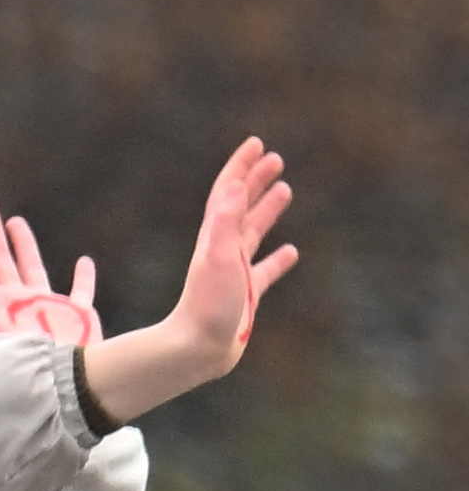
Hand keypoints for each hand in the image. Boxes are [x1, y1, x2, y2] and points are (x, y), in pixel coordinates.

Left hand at [0, 201, 100, 350]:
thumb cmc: (18, 354)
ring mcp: (47, 309)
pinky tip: (83, 261)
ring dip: (24, 246)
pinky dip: (84, 276)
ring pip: (33, 269)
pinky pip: (81, 291)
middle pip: (0, 261)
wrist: (61, 379)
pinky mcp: (77, 316)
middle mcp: (17, 304)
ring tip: (15, 222)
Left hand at [78, 138, 298, 427]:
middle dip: (255, 180)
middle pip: (240, 205)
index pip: (226, 191)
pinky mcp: (245, 294)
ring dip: (267, 209)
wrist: (198, 347)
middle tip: (276, 158)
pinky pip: (264, 271)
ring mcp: (234, 271)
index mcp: (214, 236)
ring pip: (254, 232)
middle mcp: (222, 249)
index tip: (256, 143)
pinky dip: (277, 258)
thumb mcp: (217, 259)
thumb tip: (232, 187)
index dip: (240, 166)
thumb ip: (224, 224)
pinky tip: (291, 252)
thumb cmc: (207, 305)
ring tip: (285, 189)